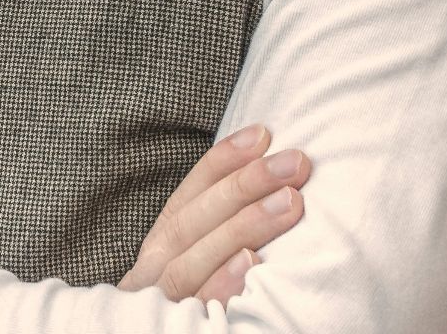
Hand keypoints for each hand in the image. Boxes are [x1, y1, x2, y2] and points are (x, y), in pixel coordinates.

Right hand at [117, 124, 310, 304]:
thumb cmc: (190, 307)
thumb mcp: (193, 264)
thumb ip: (215, 233)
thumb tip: (270, 184)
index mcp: (158, 250)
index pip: (186, 197)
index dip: (221, 162)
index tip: (263, 132)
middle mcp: (151, 274)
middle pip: (191, 224)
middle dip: (244, 187)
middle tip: (296, 163)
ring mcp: (160, 307)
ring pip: (191, 262)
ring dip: (242, 227)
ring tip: (290, 203)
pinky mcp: (174, 330)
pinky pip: (197, 312)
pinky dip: (221, 287)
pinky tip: (251, 266)